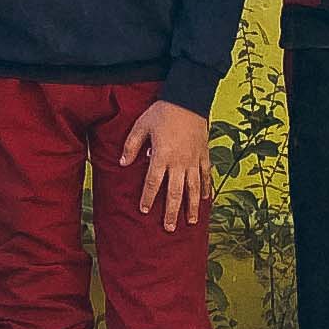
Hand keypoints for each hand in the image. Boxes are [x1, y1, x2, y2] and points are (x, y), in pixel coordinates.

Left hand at [122, 99, 211, 229]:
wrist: (188, 99)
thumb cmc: (162, 112)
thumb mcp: (141, 125)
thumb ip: (131, 146)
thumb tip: (123, 164)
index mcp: (162, 155)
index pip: (153, 183)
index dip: (148, 198)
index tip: (144, 211)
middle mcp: (179, 162)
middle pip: (175, 192)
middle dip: (171, 212)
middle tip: (168, 228)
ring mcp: (194, 160)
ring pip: (193, 188)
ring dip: (192, 206)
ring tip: (191, 222)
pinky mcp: (204, 155)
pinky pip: (206, 175)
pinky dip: (206, 188)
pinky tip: (206, 200)